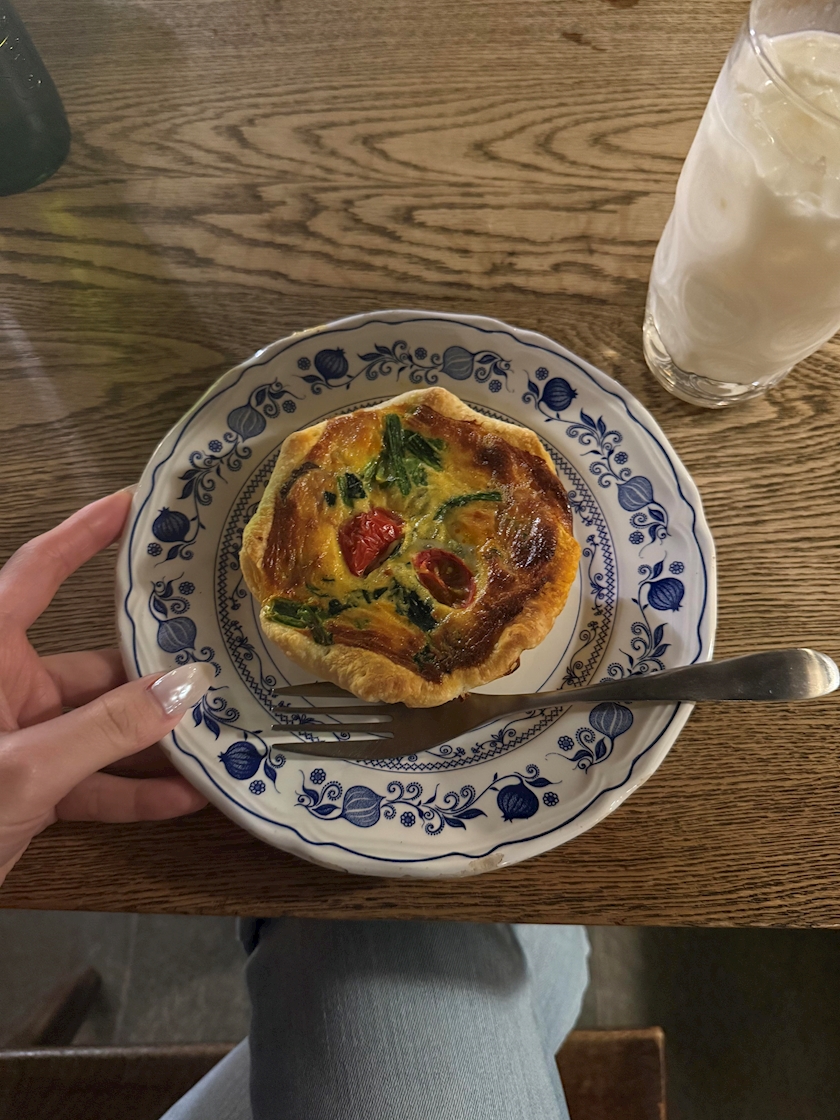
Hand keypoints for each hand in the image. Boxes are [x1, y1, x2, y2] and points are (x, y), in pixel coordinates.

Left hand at [0, 489, 212, 887]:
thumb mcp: (26, 768)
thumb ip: (108, 729)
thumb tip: (188, 687)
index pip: (36, 573)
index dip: (82, 534)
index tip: (131, 505)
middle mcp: (4, 689)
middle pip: (92, 666)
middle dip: (154, 672)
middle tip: (218, 659)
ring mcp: (19, 740)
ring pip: (100, 728)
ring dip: (154, 741)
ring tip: (220, 736)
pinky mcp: (27, 788)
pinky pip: (91, 782)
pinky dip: (133, 792)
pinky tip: (187, 799)